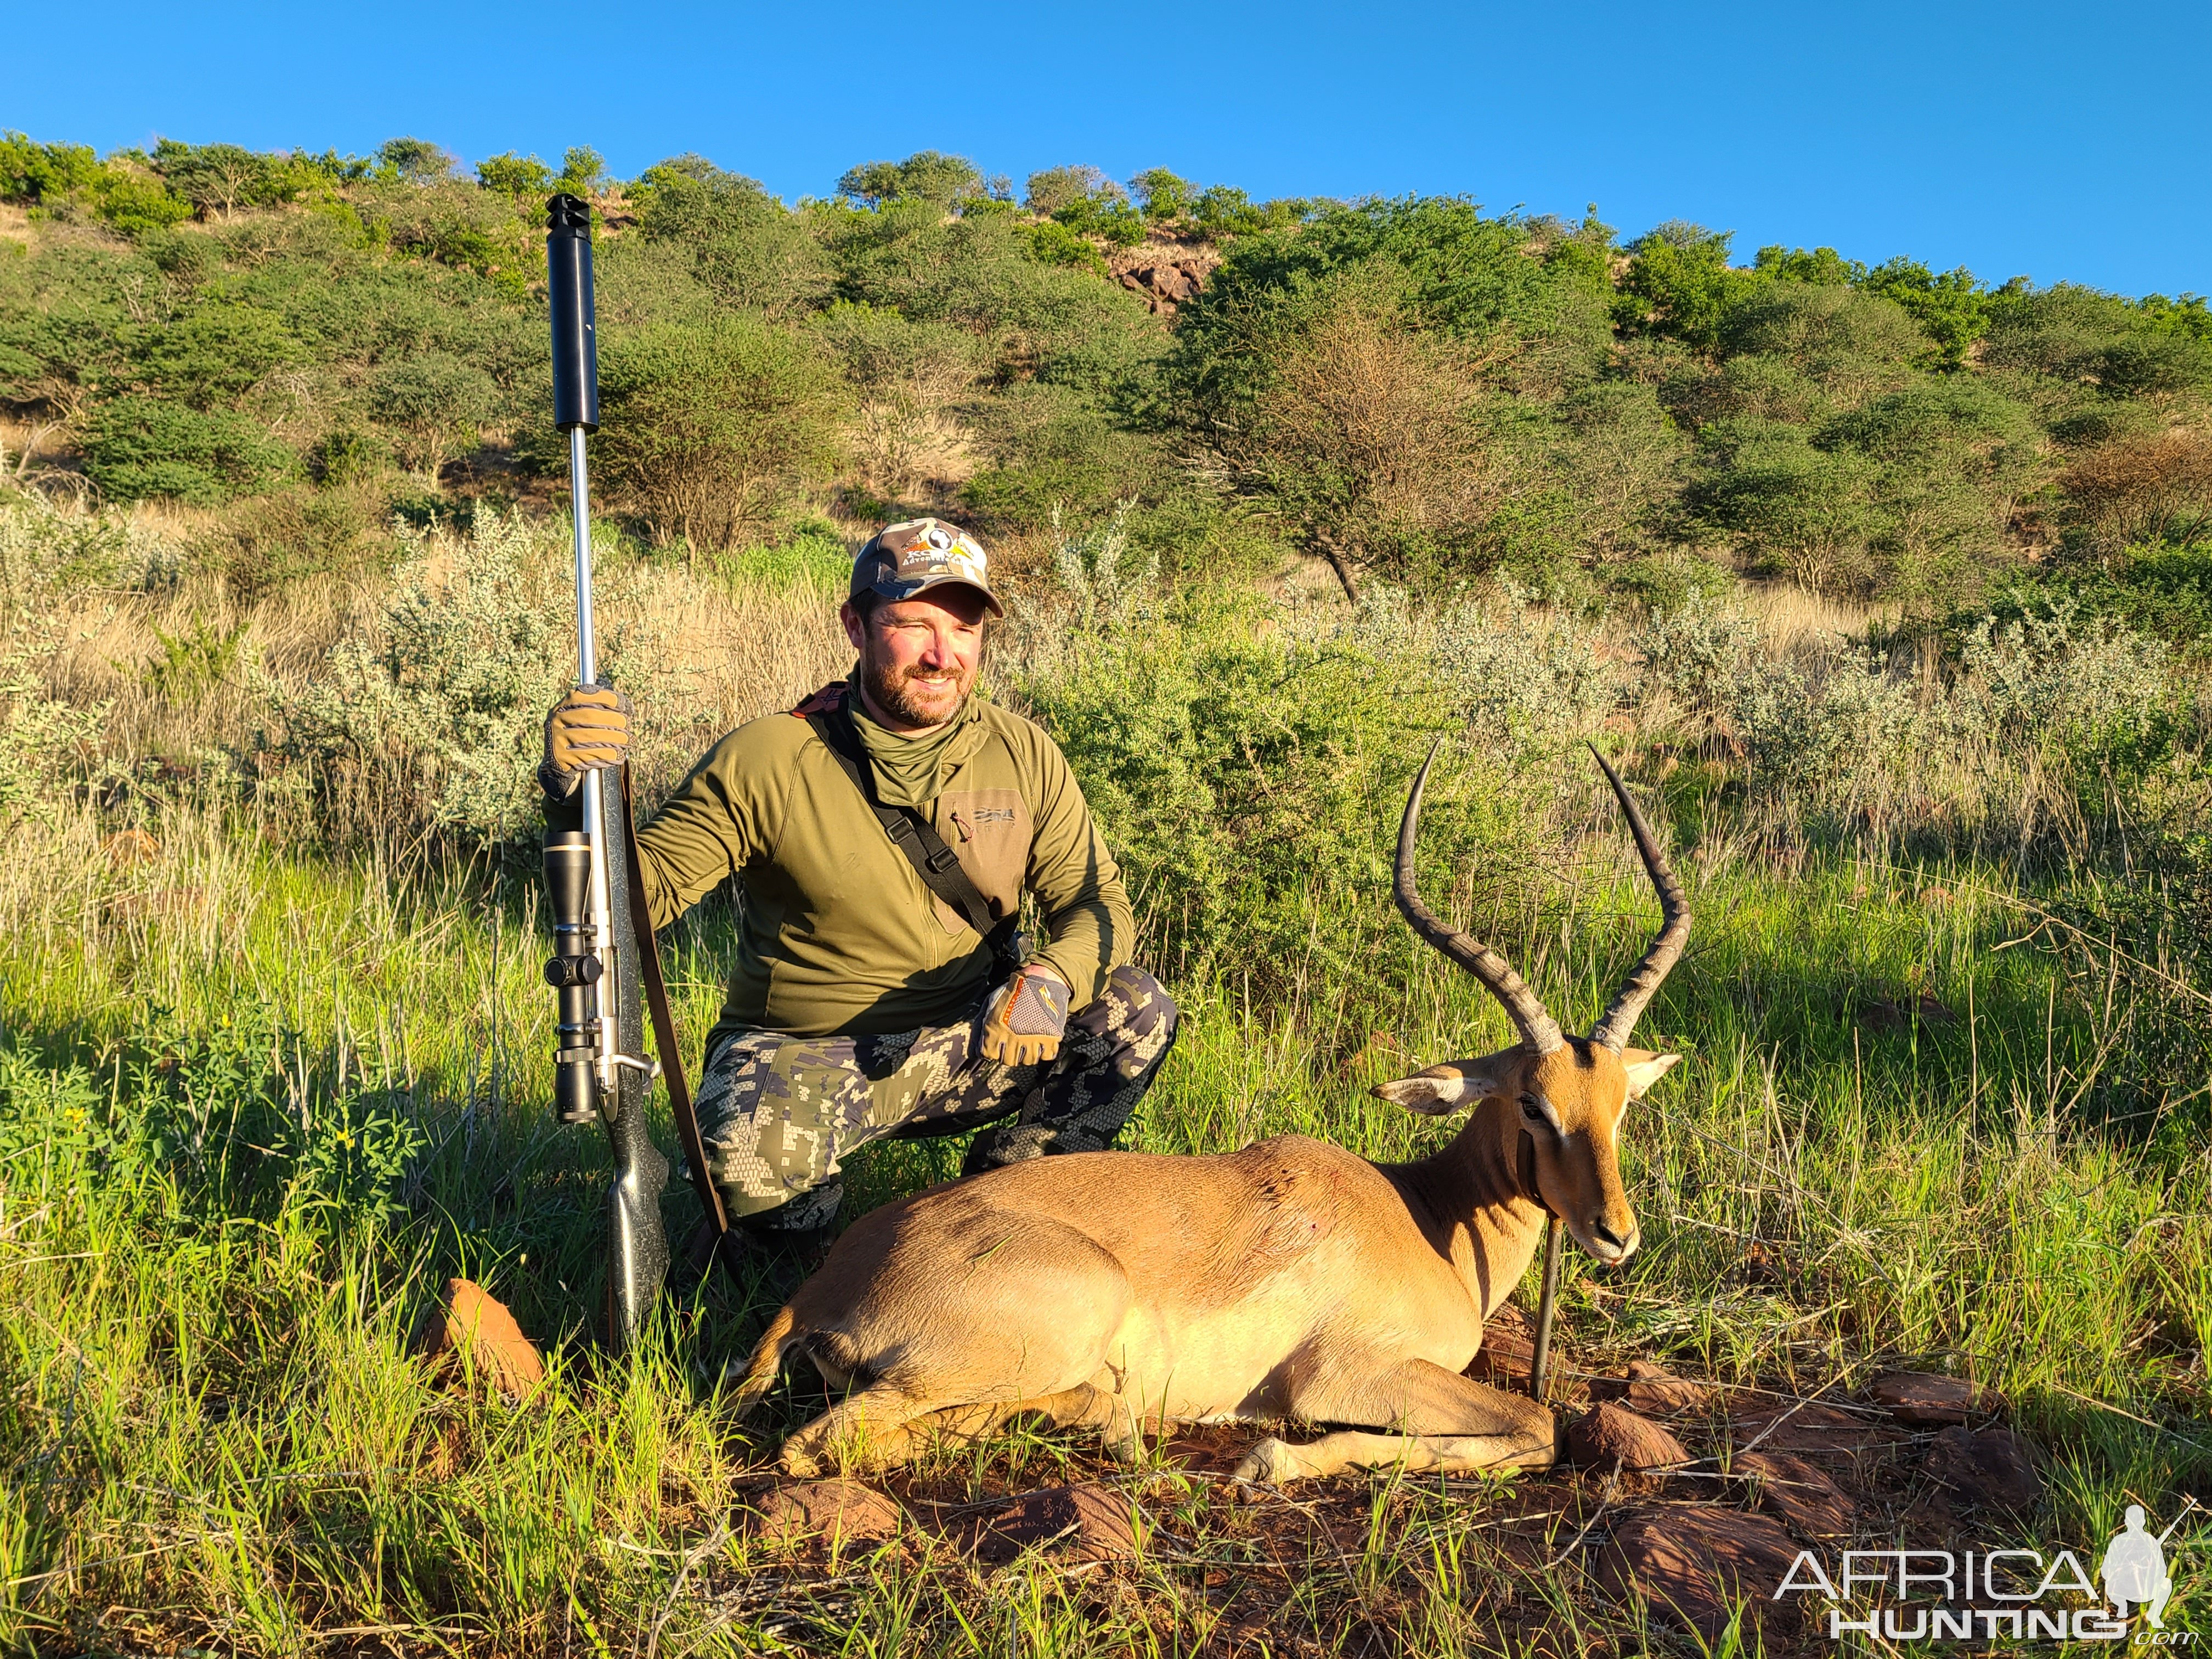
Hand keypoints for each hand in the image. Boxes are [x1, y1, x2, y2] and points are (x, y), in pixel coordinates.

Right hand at [540, 683, 632, 797]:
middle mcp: (559, 719)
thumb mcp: (578, 714)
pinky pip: (592, 755)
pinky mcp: (564, 758)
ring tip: (628, 740)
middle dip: (615, 719)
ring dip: (616, 738)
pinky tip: (619, 754)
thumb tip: (625, 705)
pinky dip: (609, 755)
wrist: (556, 758)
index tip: (622, 704)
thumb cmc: (576, 731)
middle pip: (591, 716)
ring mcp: (560, 738)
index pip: (586, 695)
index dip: (608, 698)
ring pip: (593, 736)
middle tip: (627, 724)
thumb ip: (596, 705)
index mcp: (564, 705)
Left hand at [978, 964, 1071, 1066]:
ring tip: (1026, 1041)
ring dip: (1025, 1053)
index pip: (989, 1055)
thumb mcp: (990, 1004)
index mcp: (995, 1029)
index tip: (997, 1044)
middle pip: (1009, 1060)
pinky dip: (1043, 1052)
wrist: (1040, 980)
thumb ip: (979, 1028)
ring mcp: (1033, 1039)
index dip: (992, 1050)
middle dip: (1009, 1053)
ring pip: (1028, 1060)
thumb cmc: (1013, 991)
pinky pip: (1047, 1056)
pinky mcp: (1051, 1037)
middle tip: (1012, 1042)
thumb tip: (972, 1052)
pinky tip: (1040, 1041)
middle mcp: (1013, 1037)